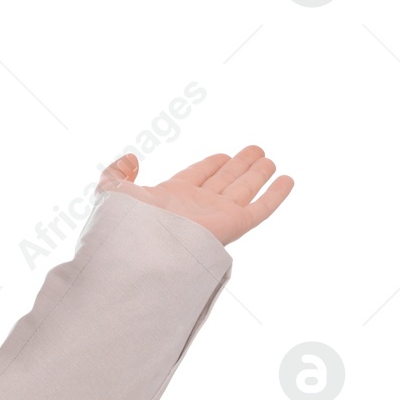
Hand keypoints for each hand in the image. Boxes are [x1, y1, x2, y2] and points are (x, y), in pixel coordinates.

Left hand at [96, 146, 292, 246]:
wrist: (142, 250)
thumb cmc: (125, 224)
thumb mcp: (111, 192)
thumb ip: (116, 173)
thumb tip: (131, 157)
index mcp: (171, 196)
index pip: (198, 175)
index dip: (211, 164)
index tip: (224, 154)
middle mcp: (198, 205)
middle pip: (225, 180)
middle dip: (239, 165)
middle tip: (255, 150)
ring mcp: (218, 214)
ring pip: (244, 188)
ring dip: (257, 173)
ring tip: (268, 158)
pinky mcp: (235, 225)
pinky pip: (261, 207)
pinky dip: (276, 194)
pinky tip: (287, 180)